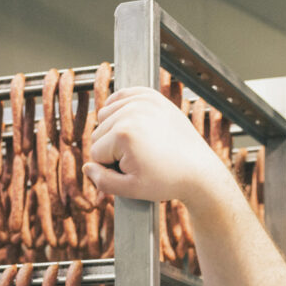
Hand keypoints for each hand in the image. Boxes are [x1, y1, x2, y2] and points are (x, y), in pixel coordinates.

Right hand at [84, 88, 234, 206]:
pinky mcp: (152, 96)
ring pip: (106, 116)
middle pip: (99, 133)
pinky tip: (132, 124)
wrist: (198, 170)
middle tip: (139, 160)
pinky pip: (120, 97)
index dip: (111, 167)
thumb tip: (87, 167)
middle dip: (113, 149)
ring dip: (116, 130)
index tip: (133, 171)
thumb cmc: (168, 181)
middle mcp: (131, 112)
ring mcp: (143, 101)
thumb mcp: (131, 189)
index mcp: (123, 134)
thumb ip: (102, 181)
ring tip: (139, 144)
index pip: (95, 152)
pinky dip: (121, 109)